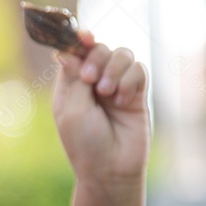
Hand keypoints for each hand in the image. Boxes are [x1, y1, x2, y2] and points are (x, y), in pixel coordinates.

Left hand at [50, 31, 149, 186]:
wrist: (112, 170)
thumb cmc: (85, 144)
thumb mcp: (72, 110)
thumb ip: (73, 77)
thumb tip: (67, 50)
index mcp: (71, 84)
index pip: (75, 51)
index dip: (78, 40)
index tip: (83, 36)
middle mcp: (94, 82)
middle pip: (99, 48)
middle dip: (96, 56)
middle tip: (91, 79)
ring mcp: (116, 86)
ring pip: (122, 54)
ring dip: (114, 67)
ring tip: (108, 93)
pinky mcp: (137, 94)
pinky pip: (138, 69)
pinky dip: (130, 80)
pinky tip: (122, 100)